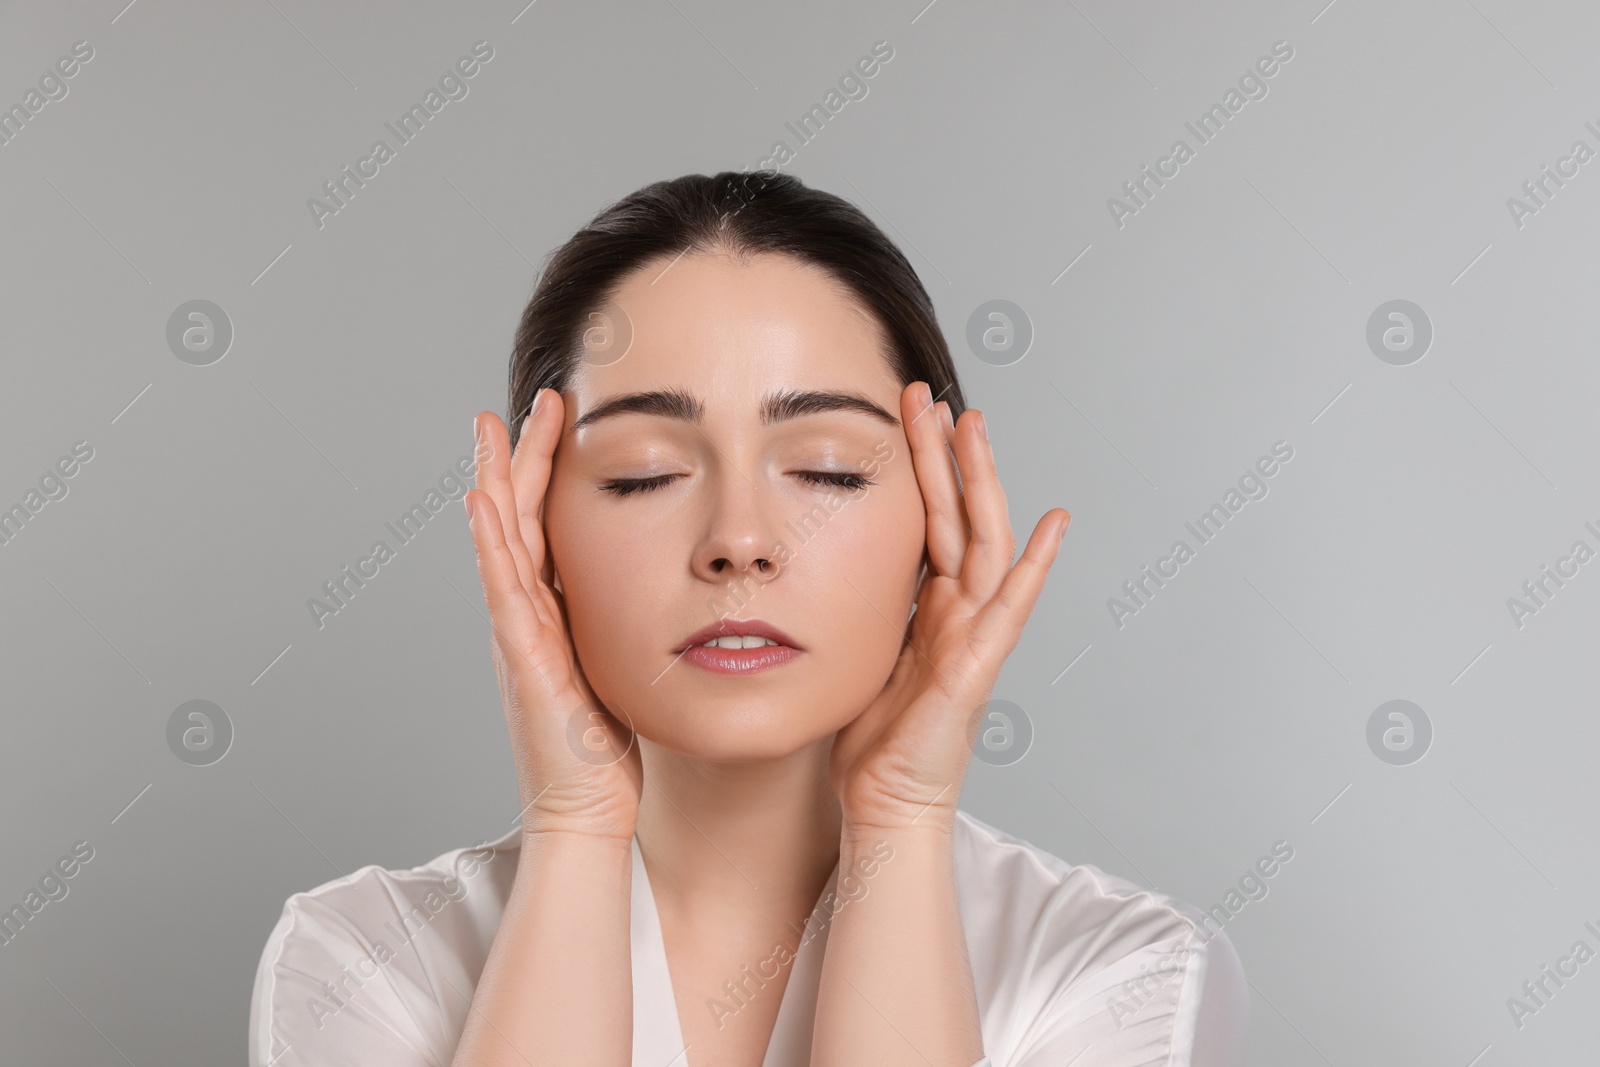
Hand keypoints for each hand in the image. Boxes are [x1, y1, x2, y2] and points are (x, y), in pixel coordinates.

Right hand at [464, 389, 642, 842]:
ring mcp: (517, 635)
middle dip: (520, 455)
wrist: (587, 812)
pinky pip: (502, 592)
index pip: (545, 524)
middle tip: (533, 397)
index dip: (548, 471)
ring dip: (494, 479)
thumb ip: (626, 625)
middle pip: (516, 517)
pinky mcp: (522, 660)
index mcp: (551, 613)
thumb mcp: (621, 666)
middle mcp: (526, 616)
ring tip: (492, 426)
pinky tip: (481, 503)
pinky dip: (490, 545)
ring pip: (499, 541)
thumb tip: (668, 589)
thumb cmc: (607, 750)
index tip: (565, 418)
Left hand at [828, 381, 1069, 831]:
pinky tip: (1053, 524)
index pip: (930, 520)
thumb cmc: (871, 739)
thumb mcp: (858, 652)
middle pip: (958, 514)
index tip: (906, 415)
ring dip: (980, 481)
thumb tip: (824, 565)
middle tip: (931, 395)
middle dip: (944, 454)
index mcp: (928, 606)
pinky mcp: (977, 665)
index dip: (921, 468)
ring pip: (984, 540)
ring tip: (973, 426)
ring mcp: (973, 635)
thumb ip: (862, 608)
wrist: (883, 802)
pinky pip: (1011, 606)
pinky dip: (1034, 564)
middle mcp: (958, 611)